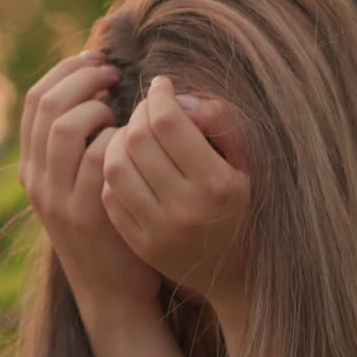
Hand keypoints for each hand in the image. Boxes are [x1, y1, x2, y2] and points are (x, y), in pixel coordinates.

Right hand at [18, 52, 163, 320]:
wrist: (112, 289)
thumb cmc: (110, 225)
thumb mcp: (82, 184)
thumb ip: (82, 144)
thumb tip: (100, 86)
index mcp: (33, 165)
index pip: (35, 100)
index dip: (66, 71)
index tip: (98, 59)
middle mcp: (37, 179)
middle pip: (46, 105)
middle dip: (83, 78)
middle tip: (114, 73)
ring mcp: (57, 198)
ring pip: (65, 127)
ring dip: (98, 107)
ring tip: (122, 110)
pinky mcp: (86, 214)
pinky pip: (99, 157)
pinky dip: (119, 139)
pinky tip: (136, 141)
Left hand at [101, 75, 250, 312]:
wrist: (237, 270)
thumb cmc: (242, 202)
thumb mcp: (246, 161)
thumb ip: (221, 122)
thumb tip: (180, 99)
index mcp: (216, 183)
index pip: (169, 124)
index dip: (159, 96)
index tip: (162, 87)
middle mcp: (186, 208)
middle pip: (138, 140)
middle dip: (138, 113)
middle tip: (147, 108)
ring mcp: (159, 230)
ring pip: (116, 166)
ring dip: (118, 140)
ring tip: (133, 133)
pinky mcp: (141, 245)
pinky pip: (110, 196)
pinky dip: (113, 171)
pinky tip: (128, 164)